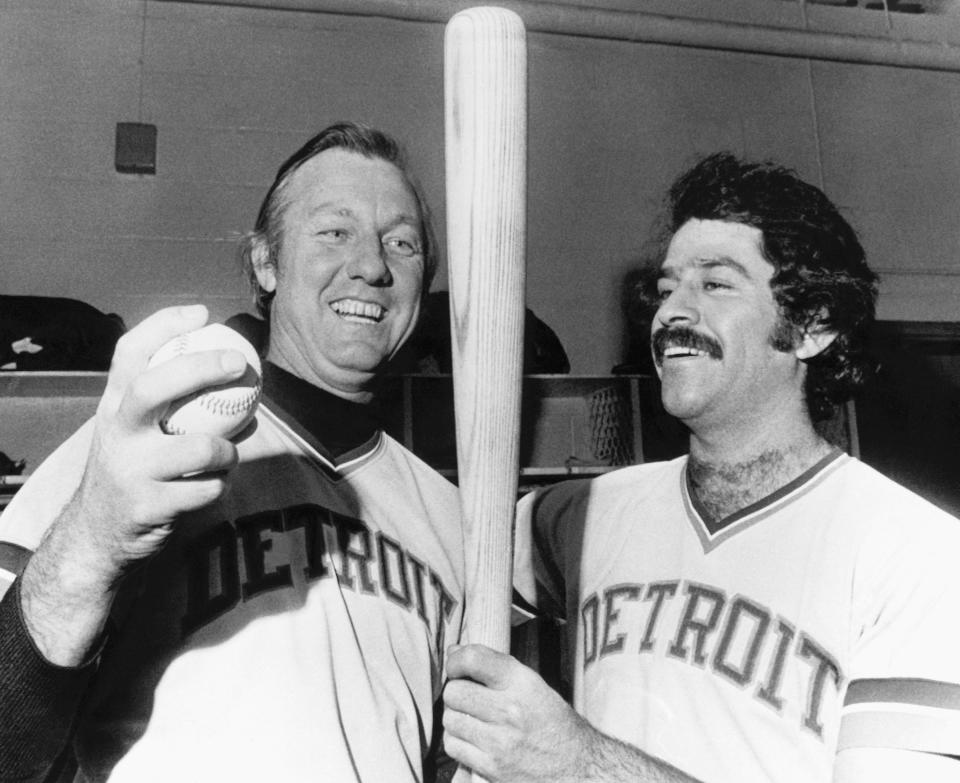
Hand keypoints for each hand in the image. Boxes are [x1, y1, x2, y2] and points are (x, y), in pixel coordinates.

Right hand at [70, 304, 242, 575]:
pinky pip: (206, 490)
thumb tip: (234, 362)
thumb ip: (168, 398)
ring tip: (228, 454)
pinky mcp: (148, 506)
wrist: (97, 533)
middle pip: (153, 387)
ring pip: (198, 448)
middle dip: (200, 368)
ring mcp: (129, 470)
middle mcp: (117, 431)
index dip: (163, 325)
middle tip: (239, 363)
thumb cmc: (134, 466)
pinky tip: (217, 484)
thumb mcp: (134, 427)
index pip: (129, 352)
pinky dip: (220, 486)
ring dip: (228, 451)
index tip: (201, 313)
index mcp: (114, 405)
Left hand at [442, 644, 593, 782]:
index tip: (455, 667)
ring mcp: (500, 741)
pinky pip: (453, 747)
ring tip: (472, 721)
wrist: (578, 767)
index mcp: (522, 683)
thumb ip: (494, 666)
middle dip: (456, 693)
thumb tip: (454, 651)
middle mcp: (510, 709)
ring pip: (450, 720)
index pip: (473, 659)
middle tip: (468, 699)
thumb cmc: (555, 725)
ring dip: (456, 719)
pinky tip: (474, 740)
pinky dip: (458, 743)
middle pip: (454, 691)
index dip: (456, 661)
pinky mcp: (492, 767)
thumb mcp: (533, 686)